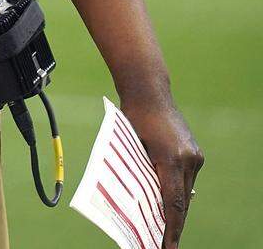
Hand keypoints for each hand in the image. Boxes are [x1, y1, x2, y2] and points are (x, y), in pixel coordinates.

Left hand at [120, 97, 203, 247]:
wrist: (149, 93)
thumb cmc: (131, 118)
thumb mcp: (131, 148)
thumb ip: (140, 174)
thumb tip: (144, 203)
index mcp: (170, 159)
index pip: (173, 202)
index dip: (170, 228)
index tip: (167, 247)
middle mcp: (188, 160)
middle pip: (181, 201)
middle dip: (173, 224)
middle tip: (163, 244)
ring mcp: (194, 156)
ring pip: (185, 192)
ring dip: (175, 208)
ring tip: (164, 229)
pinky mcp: (195, 154)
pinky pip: (186, 180)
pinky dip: (177, 191)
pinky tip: (167, 204)